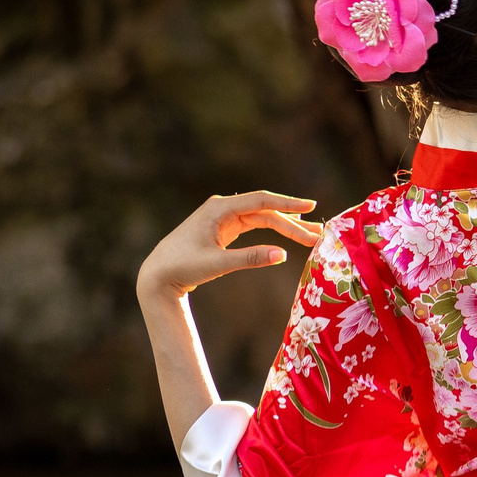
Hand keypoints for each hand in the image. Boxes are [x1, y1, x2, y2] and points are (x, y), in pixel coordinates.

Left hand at [138, 192, 322, 301]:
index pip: (261, 201)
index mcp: (219, 209)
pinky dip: (274, 229)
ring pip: (263, 218)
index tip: (311, 206)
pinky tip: (289, 233)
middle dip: (293, 222)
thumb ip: (251, 258)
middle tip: (318, 234)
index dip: (288, 204)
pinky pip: (255, 225)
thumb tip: (283, 255)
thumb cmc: (182, 267)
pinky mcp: (225, 229)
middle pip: (266, 211)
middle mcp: (223, 208)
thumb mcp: (217, 264)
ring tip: (311, 235)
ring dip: (286, 226)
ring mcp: (224, 218)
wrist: (157, 275)